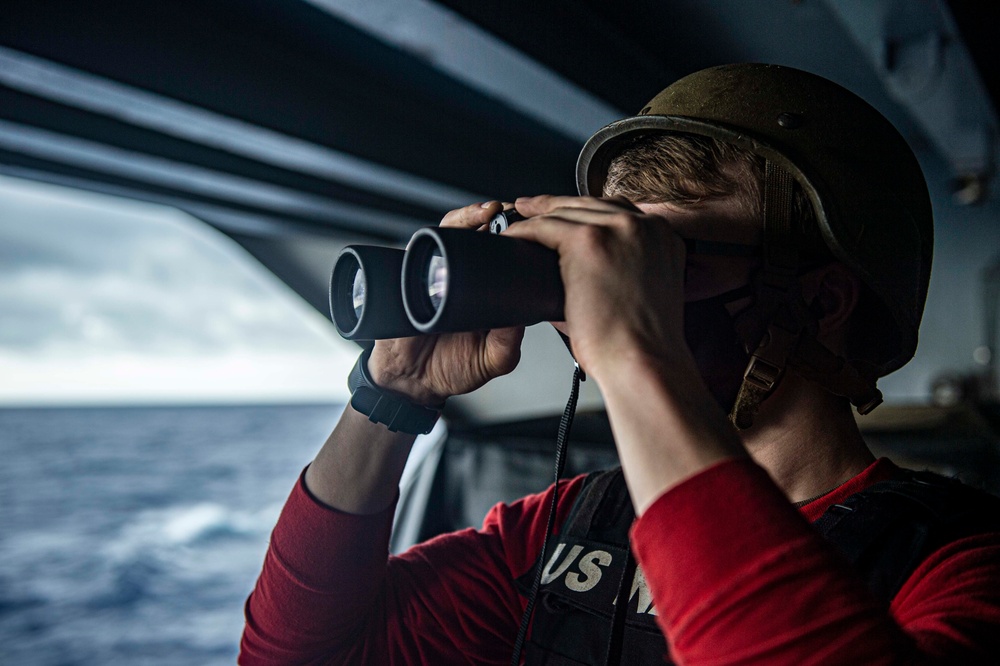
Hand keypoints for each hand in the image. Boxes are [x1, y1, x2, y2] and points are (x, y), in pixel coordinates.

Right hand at [368, 202, 524, 405]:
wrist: (411, 379)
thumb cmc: (451, 368)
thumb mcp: (492, 359)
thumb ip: (508, 342)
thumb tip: (523, 315)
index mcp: (488, 294)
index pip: (507, 258)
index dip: (521, 242)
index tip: (538, 232)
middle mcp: (464, 277)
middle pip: (484, 235)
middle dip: (502, 218)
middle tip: (517, 213)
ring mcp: (440, 271)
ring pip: (457, 230)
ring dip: (476, 216)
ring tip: (492, 212)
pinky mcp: (416, 271)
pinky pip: (431, 241)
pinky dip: (450, 227)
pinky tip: (467, 223)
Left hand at [503, 195, 687, 380]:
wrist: (644, 363)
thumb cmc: (640, 346)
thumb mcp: (641, 295)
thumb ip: (618, 275)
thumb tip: (574, 277)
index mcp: (663, 237)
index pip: (616, 211)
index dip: (583, 212)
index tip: (562, 214)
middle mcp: (646, 225)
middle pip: (590, 204)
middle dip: (555, 205)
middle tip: (528, 208)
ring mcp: (618, 229)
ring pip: (565, 212)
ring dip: (535, 217)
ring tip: (514, 224)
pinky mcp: (589, 240)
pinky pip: (544, 227)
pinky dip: (523, 232)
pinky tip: (509, 239)